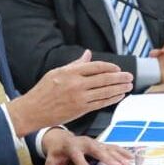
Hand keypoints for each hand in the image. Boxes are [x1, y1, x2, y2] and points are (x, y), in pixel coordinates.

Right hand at [8, 51, 132, 134]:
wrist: (33, 110)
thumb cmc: (43, 91)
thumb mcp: (57, 72)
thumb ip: (75, 64)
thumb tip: (88, 54)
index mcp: (70, 72)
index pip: (96, 67)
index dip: (110, 67)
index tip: (118, 68)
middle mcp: (76, 84)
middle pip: (104, 79)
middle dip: (120, 78)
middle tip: (130, 77)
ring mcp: (79, 98)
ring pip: (105, 92)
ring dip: (119, 89)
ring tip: (129, 86)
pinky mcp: (80, 110)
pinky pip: (100, 103)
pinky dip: (112, 99)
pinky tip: (119, 96)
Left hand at [41, 129, 132, 164]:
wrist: (61, 139)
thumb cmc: (57, 152)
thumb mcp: (51, 162)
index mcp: (71, 146)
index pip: (76, 154)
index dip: (82, 162)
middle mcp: (84, 142)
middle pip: (96, 149)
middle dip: (107, 158)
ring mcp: (94, 142)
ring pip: (107, 147)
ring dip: (118, 155)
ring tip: (127, 164)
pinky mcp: (100, 143)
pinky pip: (113, 147)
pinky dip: (122, 152)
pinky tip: (131, 157)